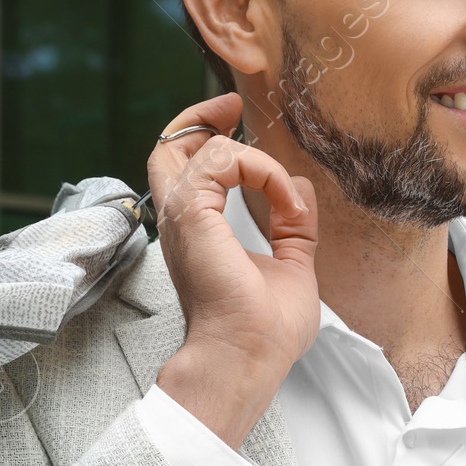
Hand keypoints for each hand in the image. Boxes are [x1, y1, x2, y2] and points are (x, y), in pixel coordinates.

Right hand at [147, 92, 319, 448]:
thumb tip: (298, 187)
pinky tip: (284, 200)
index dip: (209, 140)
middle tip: (231, 107)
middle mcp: (181, 224)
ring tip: (279, 181)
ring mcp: (182, 218)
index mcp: (198, 236)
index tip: (238, 124)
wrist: (246, 358)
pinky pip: (222, 160)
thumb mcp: (291, 268)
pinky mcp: (192, 215)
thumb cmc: (262, 334)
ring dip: (248, 154)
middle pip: (167, 149)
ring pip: (194, 148)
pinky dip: (259, 169)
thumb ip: (294, 228)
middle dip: (198, 120)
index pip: (187, 173)